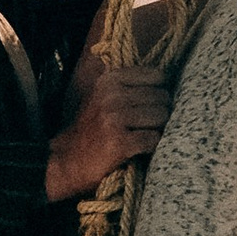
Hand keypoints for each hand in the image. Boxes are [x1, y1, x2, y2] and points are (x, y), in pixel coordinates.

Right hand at [45, 65, 169, 201]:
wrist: (68, 159)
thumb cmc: (93, 127)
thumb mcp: (103, 95)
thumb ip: (129, 83)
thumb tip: (168, 77)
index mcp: (110, 79)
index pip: (157, 76)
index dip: (158, 92)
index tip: (147, 104)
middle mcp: (112, 95)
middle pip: (162, 98)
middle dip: (159, 113)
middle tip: (144, 125)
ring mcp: (115, 118)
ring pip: (161, 117)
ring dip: (156, 130)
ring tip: (140, 136)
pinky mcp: (120, 142)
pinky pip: (154, 139)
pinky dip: (151, 146)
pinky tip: (137, 149)